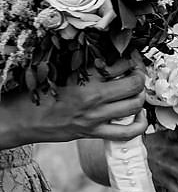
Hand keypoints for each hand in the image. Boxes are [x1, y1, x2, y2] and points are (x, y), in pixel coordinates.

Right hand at [0, 58, 147, 148]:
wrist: (22, 119)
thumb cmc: (39, 94)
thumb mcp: (62, 72)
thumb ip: (87, 68)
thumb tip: (111, 61)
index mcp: (84, 80)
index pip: (119, 65)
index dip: (130, 59)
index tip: (130, 57)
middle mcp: (93, 98)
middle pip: (134, 85)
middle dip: (140, 75)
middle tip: (138, 72)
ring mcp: (95, 117)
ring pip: (134, 105)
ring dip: (140, 96)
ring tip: (136, 91)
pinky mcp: (93, 132)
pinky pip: (126, 133)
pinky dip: (139, 125)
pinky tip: (139, 115)